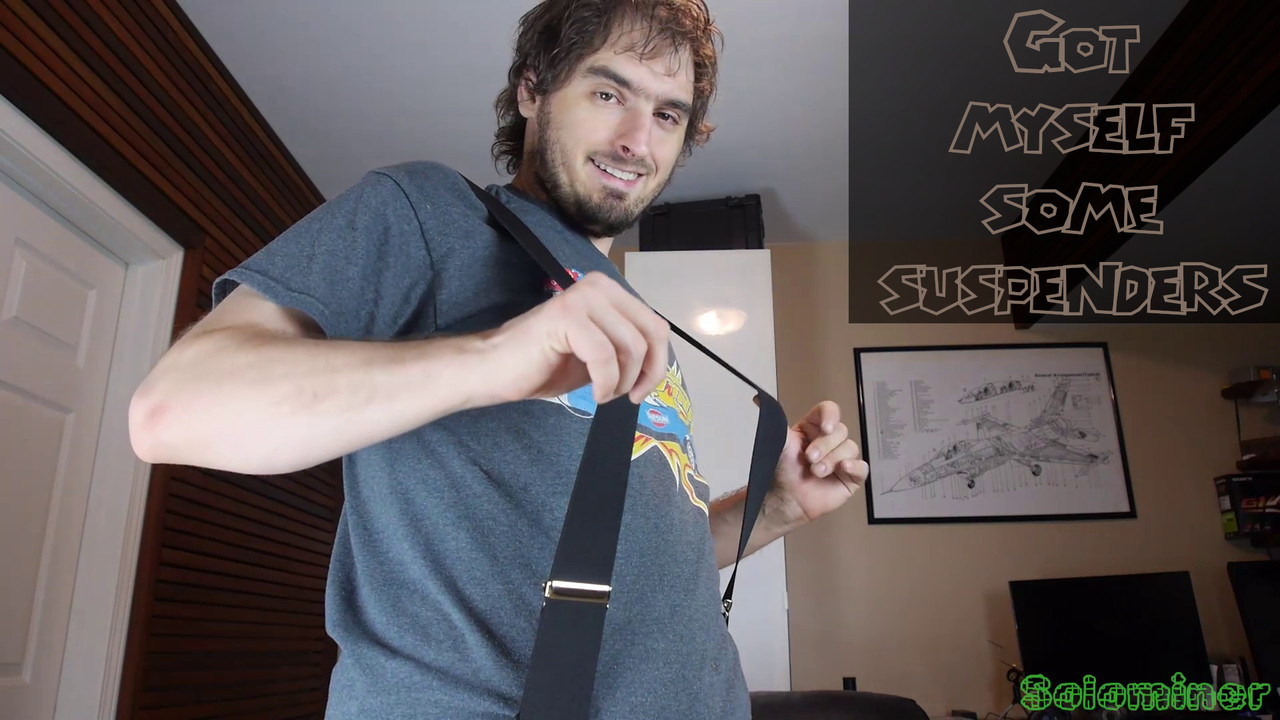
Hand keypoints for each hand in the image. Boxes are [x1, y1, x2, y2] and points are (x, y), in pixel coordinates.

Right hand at [479, 271, 669, 405]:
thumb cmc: (542, 365)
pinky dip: (606, 383)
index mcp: (608, 291)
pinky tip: (595, 394)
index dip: (658, 363)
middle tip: (626, 396)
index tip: (642, 389)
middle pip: (650, 334)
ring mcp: (581, 298)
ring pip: (630, 347)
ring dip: (622, 382)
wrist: (493, 370)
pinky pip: (605, 356)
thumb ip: (625, 347)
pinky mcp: (566, 316)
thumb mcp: (598, 355)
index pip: (656, 325)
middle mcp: (598, 286)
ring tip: (603, 393)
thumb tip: (658, 362)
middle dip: (646, 373)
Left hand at [770, 400, 868, 522]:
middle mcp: (829, 440)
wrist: (785, 498)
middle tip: (810, 458)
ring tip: (816, 471)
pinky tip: (844, 469)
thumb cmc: (781, 471)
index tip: (824, 427)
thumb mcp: (778, 442)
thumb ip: (774, 421)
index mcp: (814, 427)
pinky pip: (863, 467)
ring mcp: (842, 457)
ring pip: (850, 448)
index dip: (830, 416)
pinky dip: (855, 467)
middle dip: (824, 446)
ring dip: (832, 460)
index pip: (829, 410)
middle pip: (840, 431)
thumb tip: (758, 400)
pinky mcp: (851, 476)